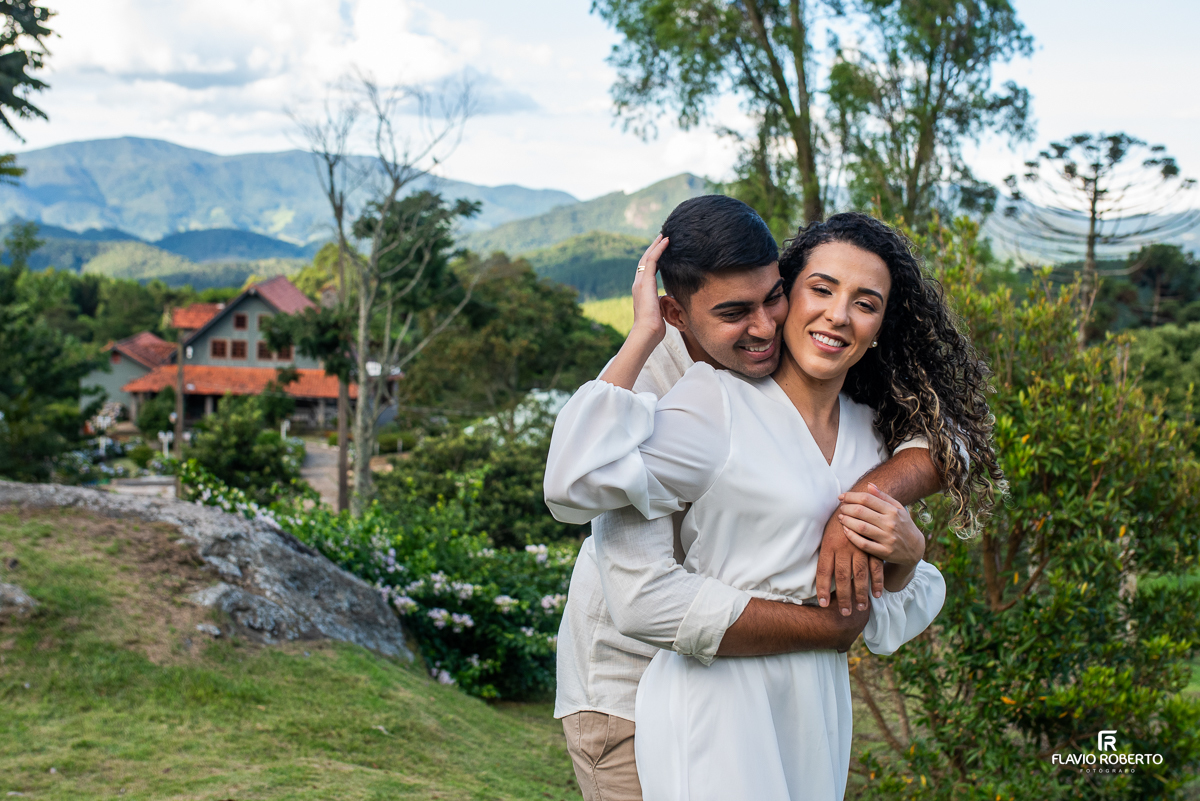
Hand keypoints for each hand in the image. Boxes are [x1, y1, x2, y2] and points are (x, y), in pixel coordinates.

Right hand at [597, 234, 670, 388]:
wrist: (646, 332)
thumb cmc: (654, 328)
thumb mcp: (659, 312)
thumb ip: (662, 303)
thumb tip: (669, 302)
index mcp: (642, 291)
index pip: (647, 271)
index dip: (654, 259)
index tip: (662, 250)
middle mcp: (638, 284)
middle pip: (645, 261)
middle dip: (653, 249)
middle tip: (662, 237)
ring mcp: (640, 282)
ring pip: (647, 257)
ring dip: (656, 245)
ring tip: (664, 236)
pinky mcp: (645, 281)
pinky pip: (651, 260)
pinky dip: (658, 249)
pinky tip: (666, 241)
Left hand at [815, 509, 884, 616]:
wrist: (856, 502)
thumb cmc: (836, 521)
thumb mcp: (825, 533)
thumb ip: (823, 553)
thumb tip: (816, 574)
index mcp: (828, 545)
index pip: (823, 571)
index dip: (822, 588)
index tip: (823, 604)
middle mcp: (843, 548)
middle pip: (842, 577)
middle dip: (843, 597)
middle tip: (845, 613)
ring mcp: (859, 548)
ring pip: (860, 575)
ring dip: (861, 593)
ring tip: (861, 608)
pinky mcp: (872, 546)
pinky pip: (876, 567)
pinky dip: (877, 581)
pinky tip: (877, 593)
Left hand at [837, 483, 925, 567]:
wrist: (916, 549)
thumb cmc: (903, 525)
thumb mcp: (898, 509)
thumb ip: (883, 497)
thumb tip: (869, 484)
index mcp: (893, 511)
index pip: (867, 499)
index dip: (851, 496)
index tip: (842, 496)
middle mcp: (891, 524)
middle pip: (861, 512)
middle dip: (847, 508)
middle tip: (841, 508)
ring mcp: (888, 539)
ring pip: (861, 527)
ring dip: (847, 521)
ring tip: (841, 517)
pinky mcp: (885, 552)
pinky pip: (863, 544)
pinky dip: (851, 536)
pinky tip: (845, 530)